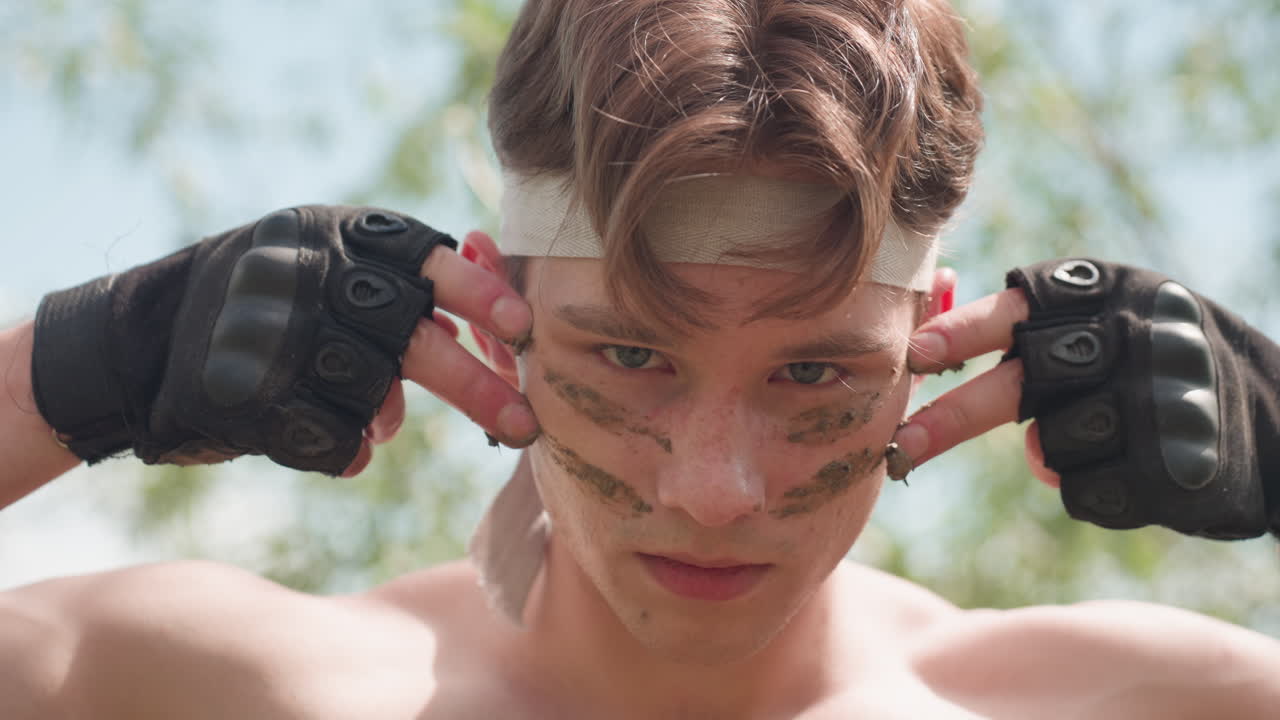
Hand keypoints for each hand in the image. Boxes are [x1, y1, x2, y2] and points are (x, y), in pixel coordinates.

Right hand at [32, 206, 538, 477]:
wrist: (137, 344)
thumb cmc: (270, 309)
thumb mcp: (325, 267)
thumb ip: (400, 288)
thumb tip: (494, 333)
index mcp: (333, 233)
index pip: (422, 255)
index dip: (478, 292)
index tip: (520, 329)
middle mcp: (301, 273)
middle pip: (407, 330)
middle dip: (473, 382)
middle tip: (524, 424)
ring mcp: (265, 332)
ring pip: (371, 390)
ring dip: (383, 415)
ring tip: (376, 417)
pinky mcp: (237, 394)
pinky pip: (327, 438)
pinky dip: (343, 449)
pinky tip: (328, 438)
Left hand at [891, 258, 1276, 538]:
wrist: (1273, 419)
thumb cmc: (1149, 362)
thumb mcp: (1105, 316)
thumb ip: (1029, 326)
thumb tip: (925, 347)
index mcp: (1110, 289)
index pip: (1024, 306)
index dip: (965, 330)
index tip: (918, 355)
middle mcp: (1136, 335)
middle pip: (1024, 379)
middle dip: (955, 415)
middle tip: (905, 443)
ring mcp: (1160, 399)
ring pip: (1052, 440)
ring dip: (1058, 450)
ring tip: (1105, 436)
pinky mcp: (1178, 464)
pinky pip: (1087, 489)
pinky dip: (1093, 488)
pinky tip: (1131, 468)